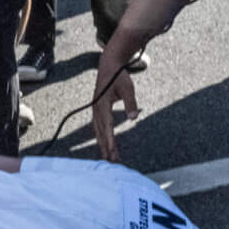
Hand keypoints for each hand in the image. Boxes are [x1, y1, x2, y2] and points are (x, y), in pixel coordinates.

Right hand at [90, 41, 141, 162]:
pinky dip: (102, 137)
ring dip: (103, 144)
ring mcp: (96, 110)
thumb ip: (130, 103)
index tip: (113, 152)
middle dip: (106, 147)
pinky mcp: (97, 110)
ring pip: (98, 131)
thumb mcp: (128, 88)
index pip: (107, 126)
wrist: (108, 66)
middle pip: (101, 132)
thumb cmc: (118, 76)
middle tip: (112, 162)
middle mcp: (97, 109)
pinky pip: (99, 127)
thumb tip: (133, 118)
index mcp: (102, 104)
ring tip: (109, 158)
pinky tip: (106, 145)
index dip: (110, 140)